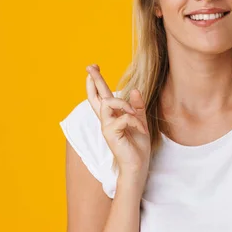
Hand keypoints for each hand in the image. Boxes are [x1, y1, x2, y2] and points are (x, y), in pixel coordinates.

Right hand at [85, 64, 150, 178]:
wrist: (138, 165)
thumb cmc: (138, 146)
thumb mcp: (140, 122)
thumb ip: (137, 106)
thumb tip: (134, 89)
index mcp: (112, 117)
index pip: (101, 97)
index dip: (96, 82)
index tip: (93, 68)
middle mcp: (106, 120)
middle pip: (97, 97)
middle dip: (94, 80)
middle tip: (90, 66)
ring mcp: (106, 127)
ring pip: (109, 103)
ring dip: (125, 105)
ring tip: (135, 114)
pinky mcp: (111, 133)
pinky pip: (124, 118)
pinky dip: (135, 121)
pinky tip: (141, 129)